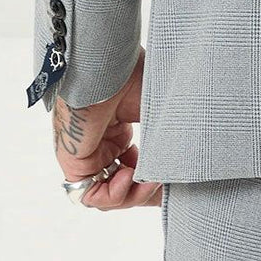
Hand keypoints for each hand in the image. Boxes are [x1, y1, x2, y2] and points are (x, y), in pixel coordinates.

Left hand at [52, 46, 161, 208]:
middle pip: (124, 185)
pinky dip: (113, 195)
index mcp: (120, 130)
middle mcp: (103, 144)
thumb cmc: (130, 75)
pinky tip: (130, 178)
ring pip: (109, 194)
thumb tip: (185, 167)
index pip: (137, 167)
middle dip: (146, 192)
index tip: (173, 179)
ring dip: (133, 195)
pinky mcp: (75, 161)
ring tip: (151, 181)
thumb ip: (166, 140)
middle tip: (165, 187)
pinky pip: (91, 194)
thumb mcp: (157, 112)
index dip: (154, 180)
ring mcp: (89, 154)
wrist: (105, 65)